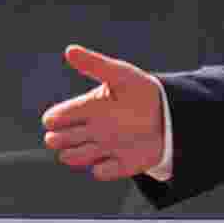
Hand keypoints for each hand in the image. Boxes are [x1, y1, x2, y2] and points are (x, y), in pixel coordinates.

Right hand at [39, 44, 168, 180]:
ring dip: (78, 154)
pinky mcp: (118, 164)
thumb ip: (95, 65)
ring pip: (73, 158)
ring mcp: (102, 148)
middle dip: (60, 139)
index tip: (61, 118)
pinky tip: (115, 155)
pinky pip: (100, 172)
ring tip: (95, 142)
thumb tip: (69, 50)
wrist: (169, 113)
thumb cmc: (139, 91)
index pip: (55, 119)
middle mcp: (89, 130)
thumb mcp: (120, 74)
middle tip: (81, 130)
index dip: (54, 119)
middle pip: (58, 141)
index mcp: (86, 108)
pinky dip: (103, 168)